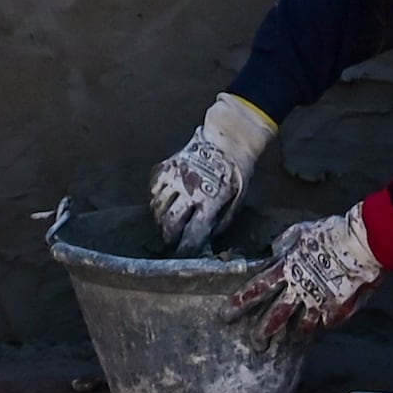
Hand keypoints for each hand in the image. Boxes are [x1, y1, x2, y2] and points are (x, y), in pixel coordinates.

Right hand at [148, 93, 274, 254]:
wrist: (227, 139)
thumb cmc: (236, 171)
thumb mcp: (238, 199)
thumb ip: (223, 220)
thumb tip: (210, 237)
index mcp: (209, 202)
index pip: (192, 233)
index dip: (186, 247)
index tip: (183, 253)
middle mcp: (188, 192)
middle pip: (170, 222)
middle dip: (169, 236)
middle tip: (171, 241)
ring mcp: (175, 178)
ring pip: (158, 206)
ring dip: (160, 218)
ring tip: (165, 223)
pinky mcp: (166, 166)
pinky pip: (154, 188)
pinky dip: (156, 198)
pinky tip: (162, 202)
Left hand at [229, 207, 380, 346]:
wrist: (362, 243)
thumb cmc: (330, 233)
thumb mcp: (300, 232)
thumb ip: (284, 244)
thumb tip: (274, 251)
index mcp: (286, 269)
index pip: (257, 288)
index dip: (240, 302)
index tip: (227, 314)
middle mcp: (299, 289)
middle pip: (275, 316)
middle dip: (263, 332)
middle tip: (256, 344)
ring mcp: (319, 301)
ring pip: (301, 326)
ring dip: (294, 336)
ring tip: (290, 343)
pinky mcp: (338, 309)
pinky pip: (326, 323)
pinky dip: (322, 326)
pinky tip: (319, 328)